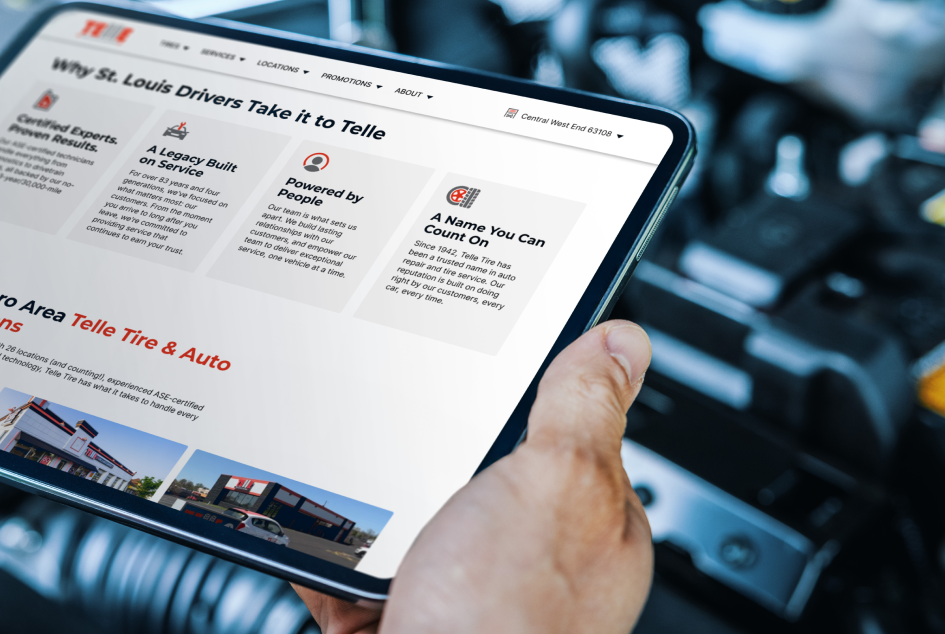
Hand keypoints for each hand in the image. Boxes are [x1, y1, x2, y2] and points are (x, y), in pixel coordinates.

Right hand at [295, 321, 654, 633]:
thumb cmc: (507, 628)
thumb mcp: (553, 485)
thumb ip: (583, 410)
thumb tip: (624, 339)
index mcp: (591, 525)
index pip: (569, 435)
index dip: (527, 397)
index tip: (480, 363)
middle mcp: (538, 568)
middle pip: (480, 477)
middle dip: (431, 453)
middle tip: (394, 427)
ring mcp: (472, 604)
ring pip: (416, 528)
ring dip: (376, 510)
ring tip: (345, 485)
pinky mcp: (412, 630)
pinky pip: (365, 583)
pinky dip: (336, 568)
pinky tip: (319, 552)